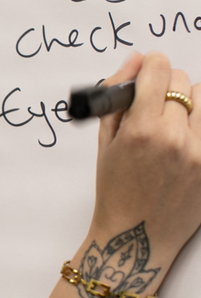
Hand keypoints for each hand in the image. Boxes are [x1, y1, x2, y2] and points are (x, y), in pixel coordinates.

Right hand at [91, 51, 200, 265]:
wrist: (137, 237)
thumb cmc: (115, 191)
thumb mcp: (105, 142)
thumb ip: (118, 97)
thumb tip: (137, 60)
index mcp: (141, 131)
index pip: (159, 71)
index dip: (151, 65)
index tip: (148, 70)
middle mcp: (175, 138)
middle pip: (183, 81)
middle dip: (166, 86)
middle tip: (154, 106)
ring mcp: (200, 152)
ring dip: (189, 103)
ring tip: (173, 125)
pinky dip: (200, 124)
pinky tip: (186, 139)